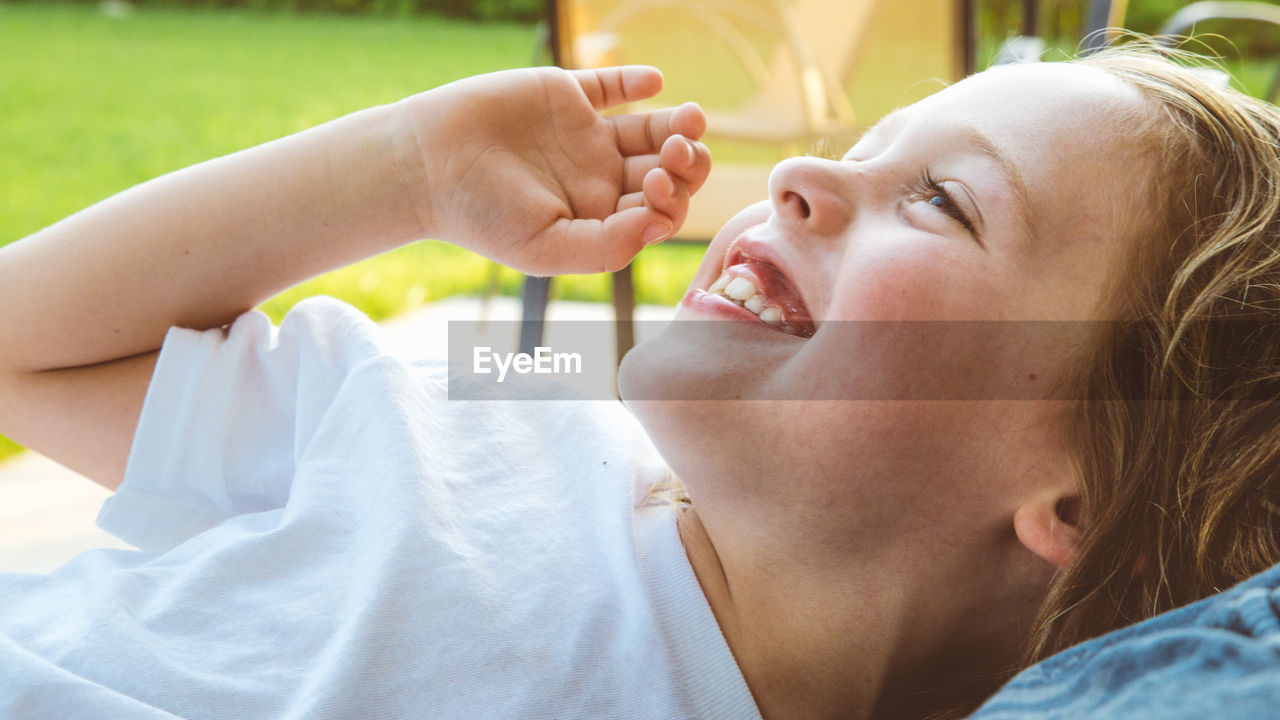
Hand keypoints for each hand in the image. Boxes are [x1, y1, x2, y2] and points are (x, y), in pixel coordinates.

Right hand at [400, 66, 709, 274]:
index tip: (654, 186)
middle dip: (686, 162)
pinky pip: (612, 86)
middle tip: (676, 151)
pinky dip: (636, 80)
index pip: (660, 210)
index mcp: (600, 218)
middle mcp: (600, 178)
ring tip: (689, 119)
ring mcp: (586, 136)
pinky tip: (651, 82)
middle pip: (667, 170)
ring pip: (651, 129)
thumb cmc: (481, 215)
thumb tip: (659, 226)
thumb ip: (607, 245)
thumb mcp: (546, 248)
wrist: (426, 164)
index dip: (673, 198)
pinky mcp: (566, 95)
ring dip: (678, 125)